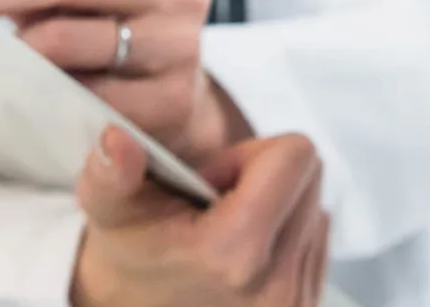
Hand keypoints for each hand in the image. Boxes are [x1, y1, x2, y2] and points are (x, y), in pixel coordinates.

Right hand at [73, 127, 329, 306]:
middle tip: (215, 204)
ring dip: (277, 207)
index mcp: (234, 251)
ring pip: (317, 206)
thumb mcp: (110, 208)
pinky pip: (320, 239)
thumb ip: (112, 172)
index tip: (210, 183)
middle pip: (312, 175)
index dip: (247, 155)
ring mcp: (296, 303)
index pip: (295, 155)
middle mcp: (276, 286)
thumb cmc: (130, 252)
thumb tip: (115, 138)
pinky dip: (288, 235)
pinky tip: (246, 251)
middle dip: (265, 177)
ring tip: (227, 230)